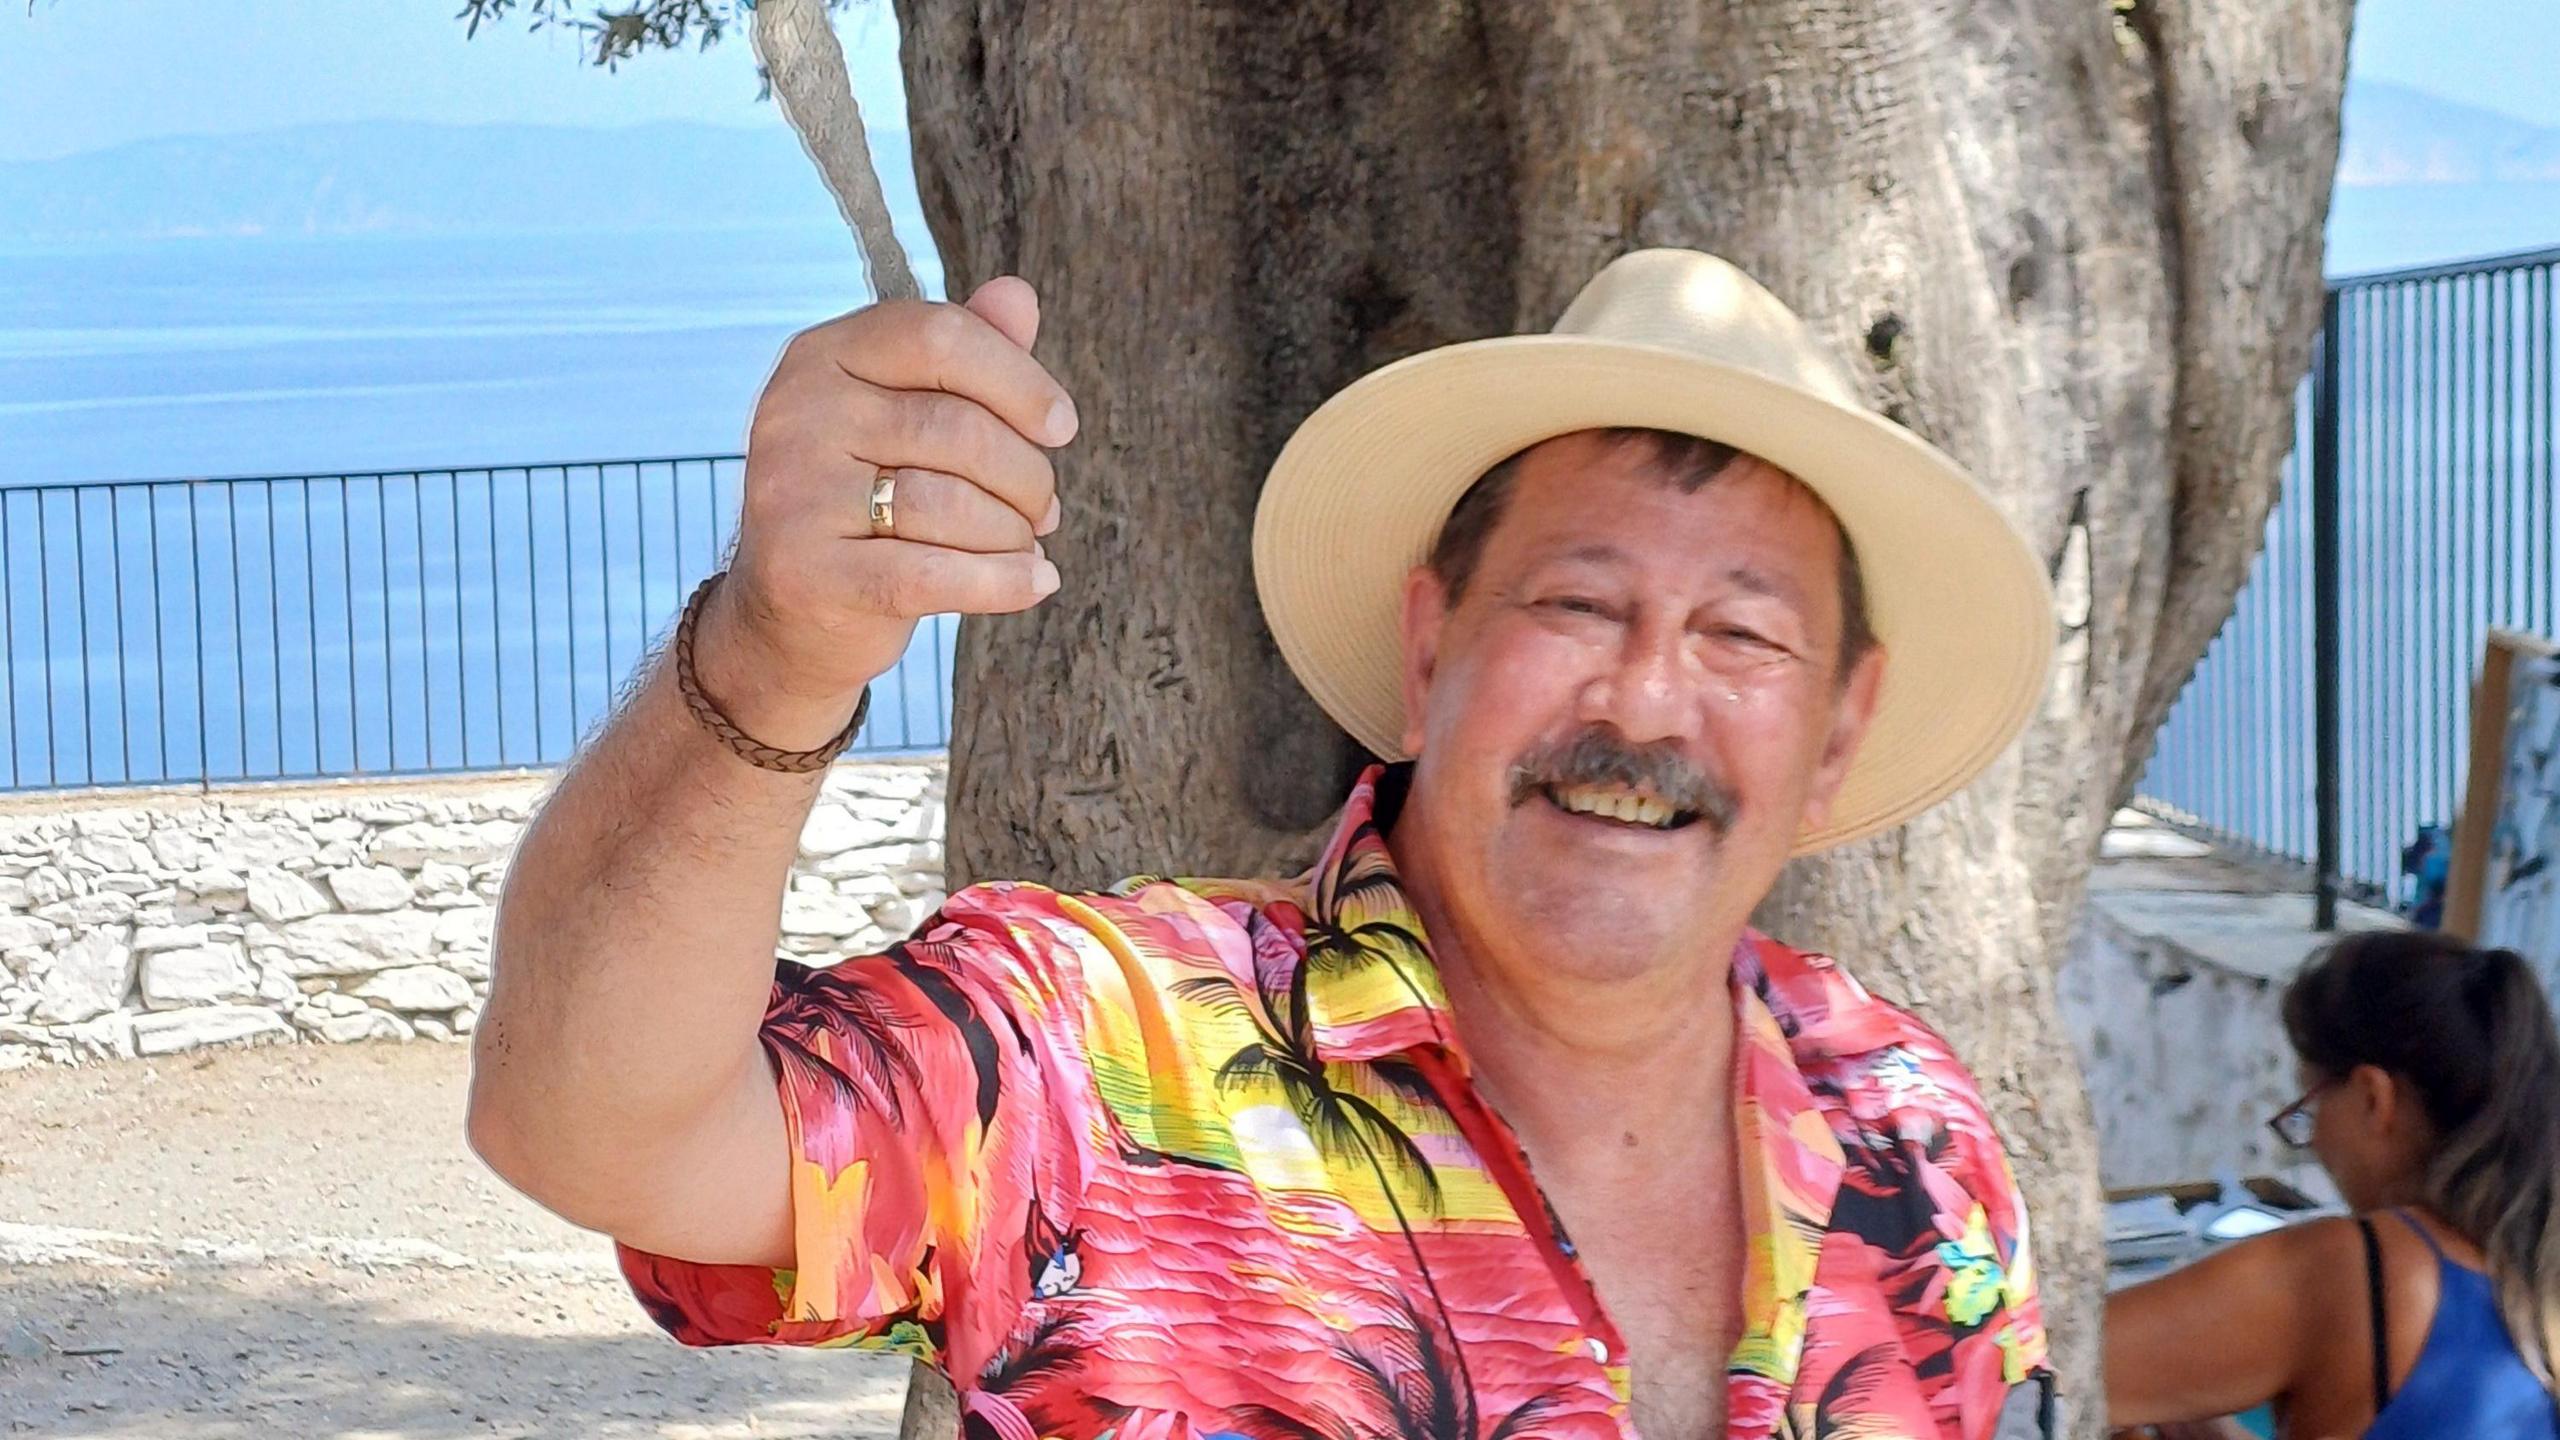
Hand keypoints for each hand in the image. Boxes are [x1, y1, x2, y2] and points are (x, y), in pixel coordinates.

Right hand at [701, 277, 1075, 740]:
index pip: (941, 336)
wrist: (789, 614)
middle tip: (1043, 509)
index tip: (1059, 427)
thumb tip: (1019, 296)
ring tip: (1024, 546)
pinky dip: (1003, 582)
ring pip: (953, 504)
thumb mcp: (909, 418)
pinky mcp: (807, 572)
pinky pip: (935, 574)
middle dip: (1026, 475)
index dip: (1019, 380)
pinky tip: (1036, 582)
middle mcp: (798, 413)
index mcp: (824, 355)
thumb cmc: (867, 504)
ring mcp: (794, 493)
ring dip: (1014, 534)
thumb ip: (963, 356)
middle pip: (959, 428)